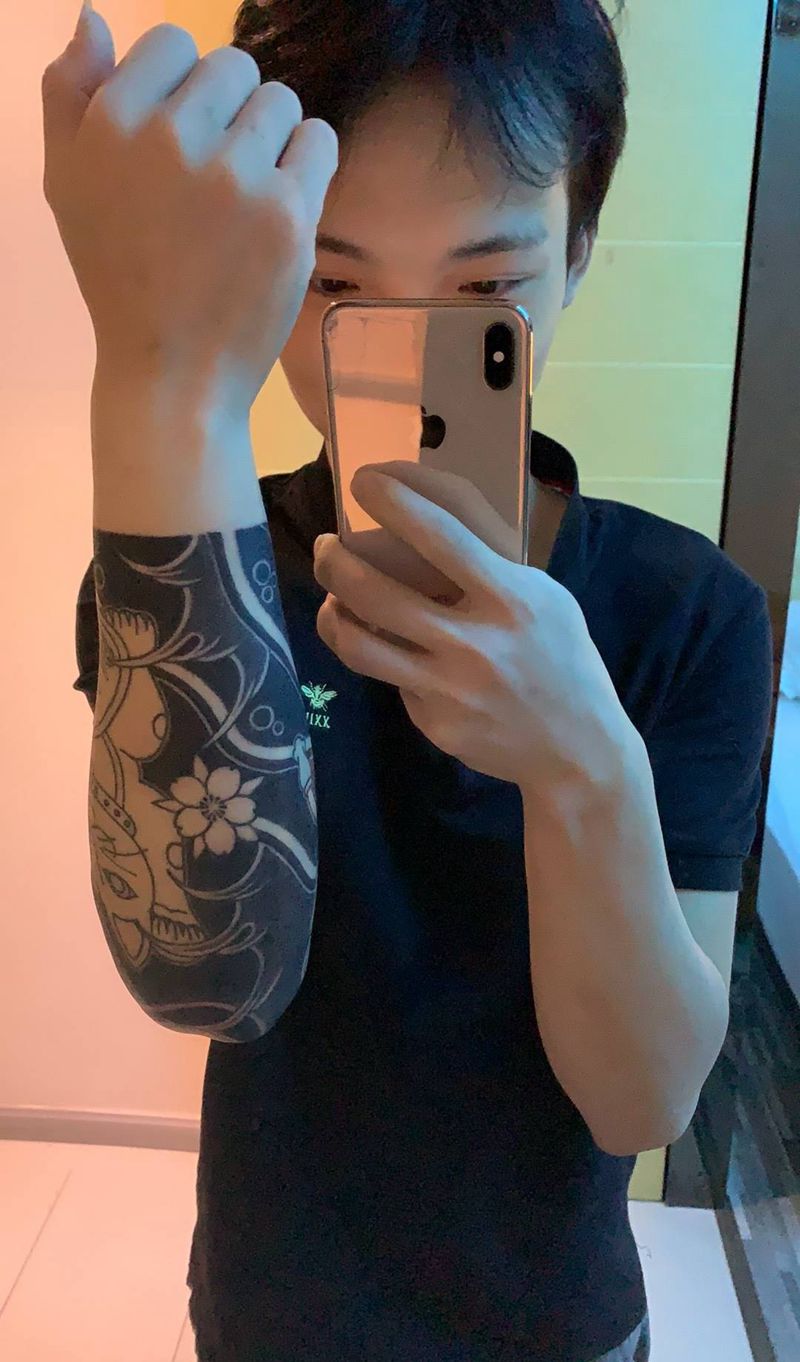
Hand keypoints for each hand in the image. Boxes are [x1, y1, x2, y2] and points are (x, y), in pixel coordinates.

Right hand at [41, 9, 337, 417]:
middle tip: (217, 177)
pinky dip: (308, 163)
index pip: (172, 42)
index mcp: (110, 122)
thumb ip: (70, 95)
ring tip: (249, 192)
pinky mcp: (286, 212)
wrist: (172, 372)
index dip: (184, 87)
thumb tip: (94, 18)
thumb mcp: (68, 185)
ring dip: (274, 137)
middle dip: (232, 113)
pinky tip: (283, 200)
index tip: (183, 141)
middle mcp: (170, 138)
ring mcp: (234, 175)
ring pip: (281, 101)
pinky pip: (318, 141)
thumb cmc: (119, 279)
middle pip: (234, 68)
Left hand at [313, 463, 633, 790]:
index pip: (438, 537)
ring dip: (331, 613)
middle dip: (334, 561)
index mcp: (508, 599)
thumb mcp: (546, 601)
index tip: (362, 482)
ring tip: (332, 598)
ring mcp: (447, 689)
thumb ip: (492, 572)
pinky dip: (389, 661)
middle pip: (373, 592)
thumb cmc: (565, 661)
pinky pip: (393, 681)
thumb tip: (426, 539)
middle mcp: (472, 643)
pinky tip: (400, 655)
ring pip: (358, 645)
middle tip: (326, 546)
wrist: (578, 750)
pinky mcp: (433, 723)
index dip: (392, 502)